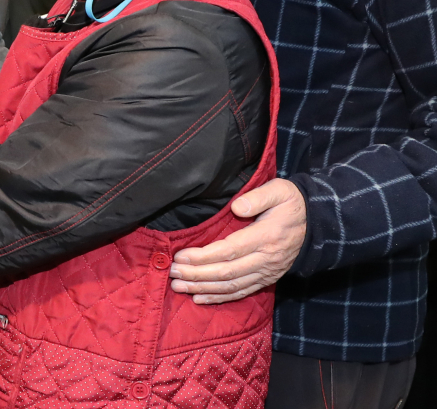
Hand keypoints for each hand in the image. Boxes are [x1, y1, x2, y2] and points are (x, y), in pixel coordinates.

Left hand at [168, 178, 305, 303]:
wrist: (318, 224)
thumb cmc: (292, 204)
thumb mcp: (280, 191)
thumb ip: (258, 197)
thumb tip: (236, 207)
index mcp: (266, 237)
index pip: (229, 251)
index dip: (203, 256)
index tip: (180, 256)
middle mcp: (266, 259)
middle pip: (226, 272)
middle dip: (196, 274)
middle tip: (171, 273)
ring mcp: (267, 272)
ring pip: (231, 286)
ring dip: (202, 288)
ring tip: (178, 287)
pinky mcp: (267, 279)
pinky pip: (241, 293)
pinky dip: (219, 298)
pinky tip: (199, 298)